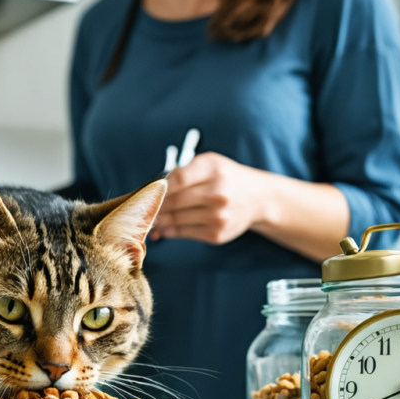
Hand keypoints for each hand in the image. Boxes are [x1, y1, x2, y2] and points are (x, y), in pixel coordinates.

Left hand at [150, 152, 267, 244]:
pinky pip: (184, 233)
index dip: (159, 186)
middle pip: (174, 201)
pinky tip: (163, 227)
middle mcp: (218, 192)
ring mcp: (218, 216)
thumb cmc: (225, 178)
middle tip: (142, 207)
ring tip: (149, 218)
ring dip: (158, 220)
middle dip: (154, 205)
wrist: (257, 198)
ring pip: (175, 220)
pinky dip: (169, 231)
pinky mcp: (217, 234)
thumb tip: (150, 192)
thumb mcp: (209, 164)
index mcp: (213, 169)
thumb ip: (182, 173)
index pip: (177, 178)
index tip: (149, 190)